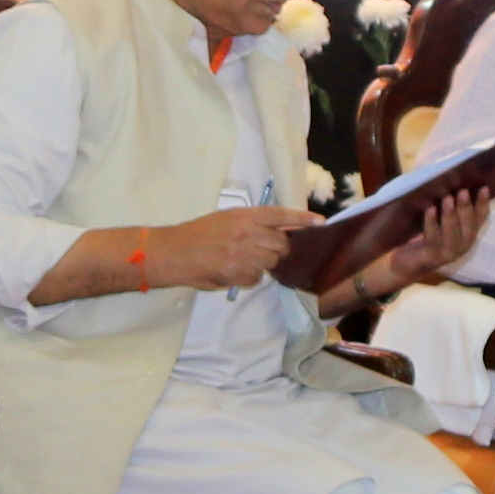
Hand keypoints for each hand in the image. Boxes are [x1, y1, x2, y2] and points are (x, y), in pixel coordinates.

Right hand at [155, 205, 315, 289]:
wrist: (174, 252)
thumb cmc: (198, 233)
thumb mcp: (226, 218)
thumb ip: (252, 223)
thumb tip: (278, 231)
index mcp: (244, 216)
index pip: (281, 215)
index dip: (303, 219)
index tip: (321, 223)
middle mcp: (247, 233)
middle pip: (281, 244)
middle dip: (278, 249)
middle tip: (261, 249)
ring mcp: (243, 255)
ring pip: (270, 262)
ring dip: (262, 263)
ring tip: (241, 259)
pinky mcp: (237, 274)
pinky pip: (256, 278)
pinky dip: (249, 277)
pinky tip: (233, 270)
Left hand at [361, 191, 487, 298]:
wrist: (406, 262)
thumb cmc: (424, 234)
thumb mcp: (439, 219)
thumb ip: (449, 205)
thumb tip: (450, 181)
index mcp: (467, 234)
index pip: (480, 218)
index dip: (483, 204)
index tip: (484, 188)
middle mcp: (462, 245)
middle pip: (468, 227)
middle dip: (466, 208)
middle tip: (462, 191)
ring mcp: (448, 253)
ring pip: (453, 234)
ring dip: (451, 215)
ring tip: (448, 198)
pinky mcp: (432, 257)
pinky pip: (433, 238)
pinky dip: (432, 222)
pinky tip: (430, 209)